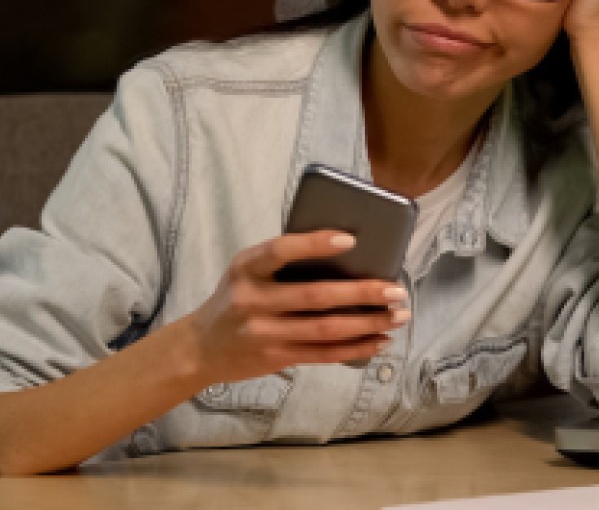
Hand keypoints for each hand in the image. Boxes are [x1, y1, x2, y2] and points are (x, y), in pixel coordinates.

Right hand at [186, 230, 409, 383]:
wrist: (200, 347)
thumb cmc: (237, 296)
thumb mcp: (246, 269)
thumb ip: (281, 259)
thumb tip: (346, 248)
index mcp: (247, 268)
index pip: (281, 251)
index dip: (315, 244)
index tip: (351, 240)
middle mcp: (254, 300)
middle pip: (315, 296)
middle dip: (362, 293)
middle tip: (396, 290)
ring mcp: (265, 333)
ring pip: (326, 329)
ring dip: (367, 322)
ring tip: (398, 315)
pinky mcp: (276, 357)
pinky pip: (323, 354)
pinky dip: (356, 347)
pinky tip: (380, 340)